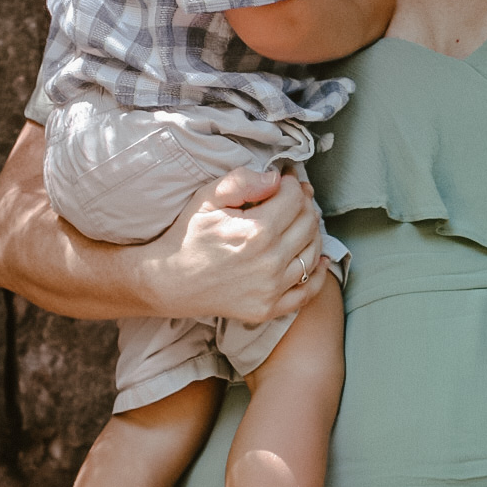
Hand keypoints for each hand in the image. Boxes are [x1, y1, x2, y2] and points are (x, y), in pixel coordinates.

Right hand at [137, 166, 327, 321]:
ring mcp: (271, 288)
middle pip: (308, 223)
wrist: (168, 282)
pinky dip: (318, 274)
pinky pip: (308, 291)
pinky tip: (318, 259)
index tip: (286, 180)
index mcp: (257, 231)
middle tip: (294, 198)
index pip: (295, 199)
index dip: (293, 184)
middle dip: (305, 204)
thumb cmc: (188, 236)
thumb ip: (243, 181)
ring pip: (313, 253)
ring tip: (299, 222)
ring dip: (312, 233)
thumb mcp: (207, 198)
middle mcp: (270, 261)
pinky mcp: (269, 308)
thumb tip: (276, 178)